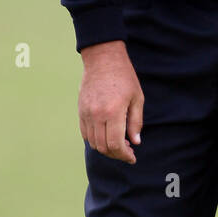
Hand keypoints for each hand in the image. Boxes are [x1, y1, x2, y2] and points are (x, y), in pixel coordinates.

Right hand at [78, 40, 143, 163]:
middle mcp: (97, 115)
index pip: (115, 144)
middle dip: (116, 154)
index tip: (132, 157)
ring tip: (118, 143)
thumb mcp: (137, 98)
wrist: (103, 59)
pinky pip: (85, 133)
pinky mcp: (80, 110)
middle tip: (127, 151)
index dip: (124, 155)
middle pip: (103, 147)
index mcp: (113, 112)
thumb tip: (135, 142)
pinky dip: (95, 140)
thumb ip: (136, 122)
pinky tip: (106, 135)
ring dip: (105, 148)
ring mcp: (86, 113)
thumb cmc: (124, 77)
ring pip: (93, 142)